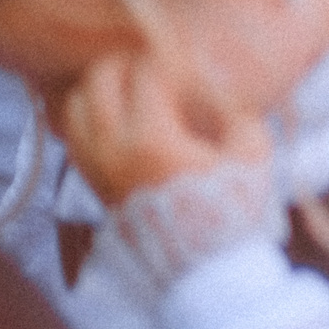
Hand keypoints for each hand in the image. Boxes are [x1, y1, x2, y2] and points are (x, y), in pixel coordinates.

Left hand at [51, 49, 270, 205]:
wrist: (207, 267)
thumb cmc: (234, 212)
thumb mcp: (253, 157)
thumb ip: (239, 114)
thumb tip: (224, 90)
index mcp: (153, 138)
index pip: (147, 75)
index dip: (169, 61)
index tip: (187, 65)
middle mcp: (114, 148)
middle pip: (100, 80)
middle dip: (127, 64)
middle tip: (152, 66)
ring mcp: (98, 167)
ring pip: (76, 105)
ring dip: (100, 89)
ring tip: (129, 90)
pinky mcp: (94, 183)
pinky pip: (74, 136)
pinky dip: (88, 118)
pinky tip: (116, 118)